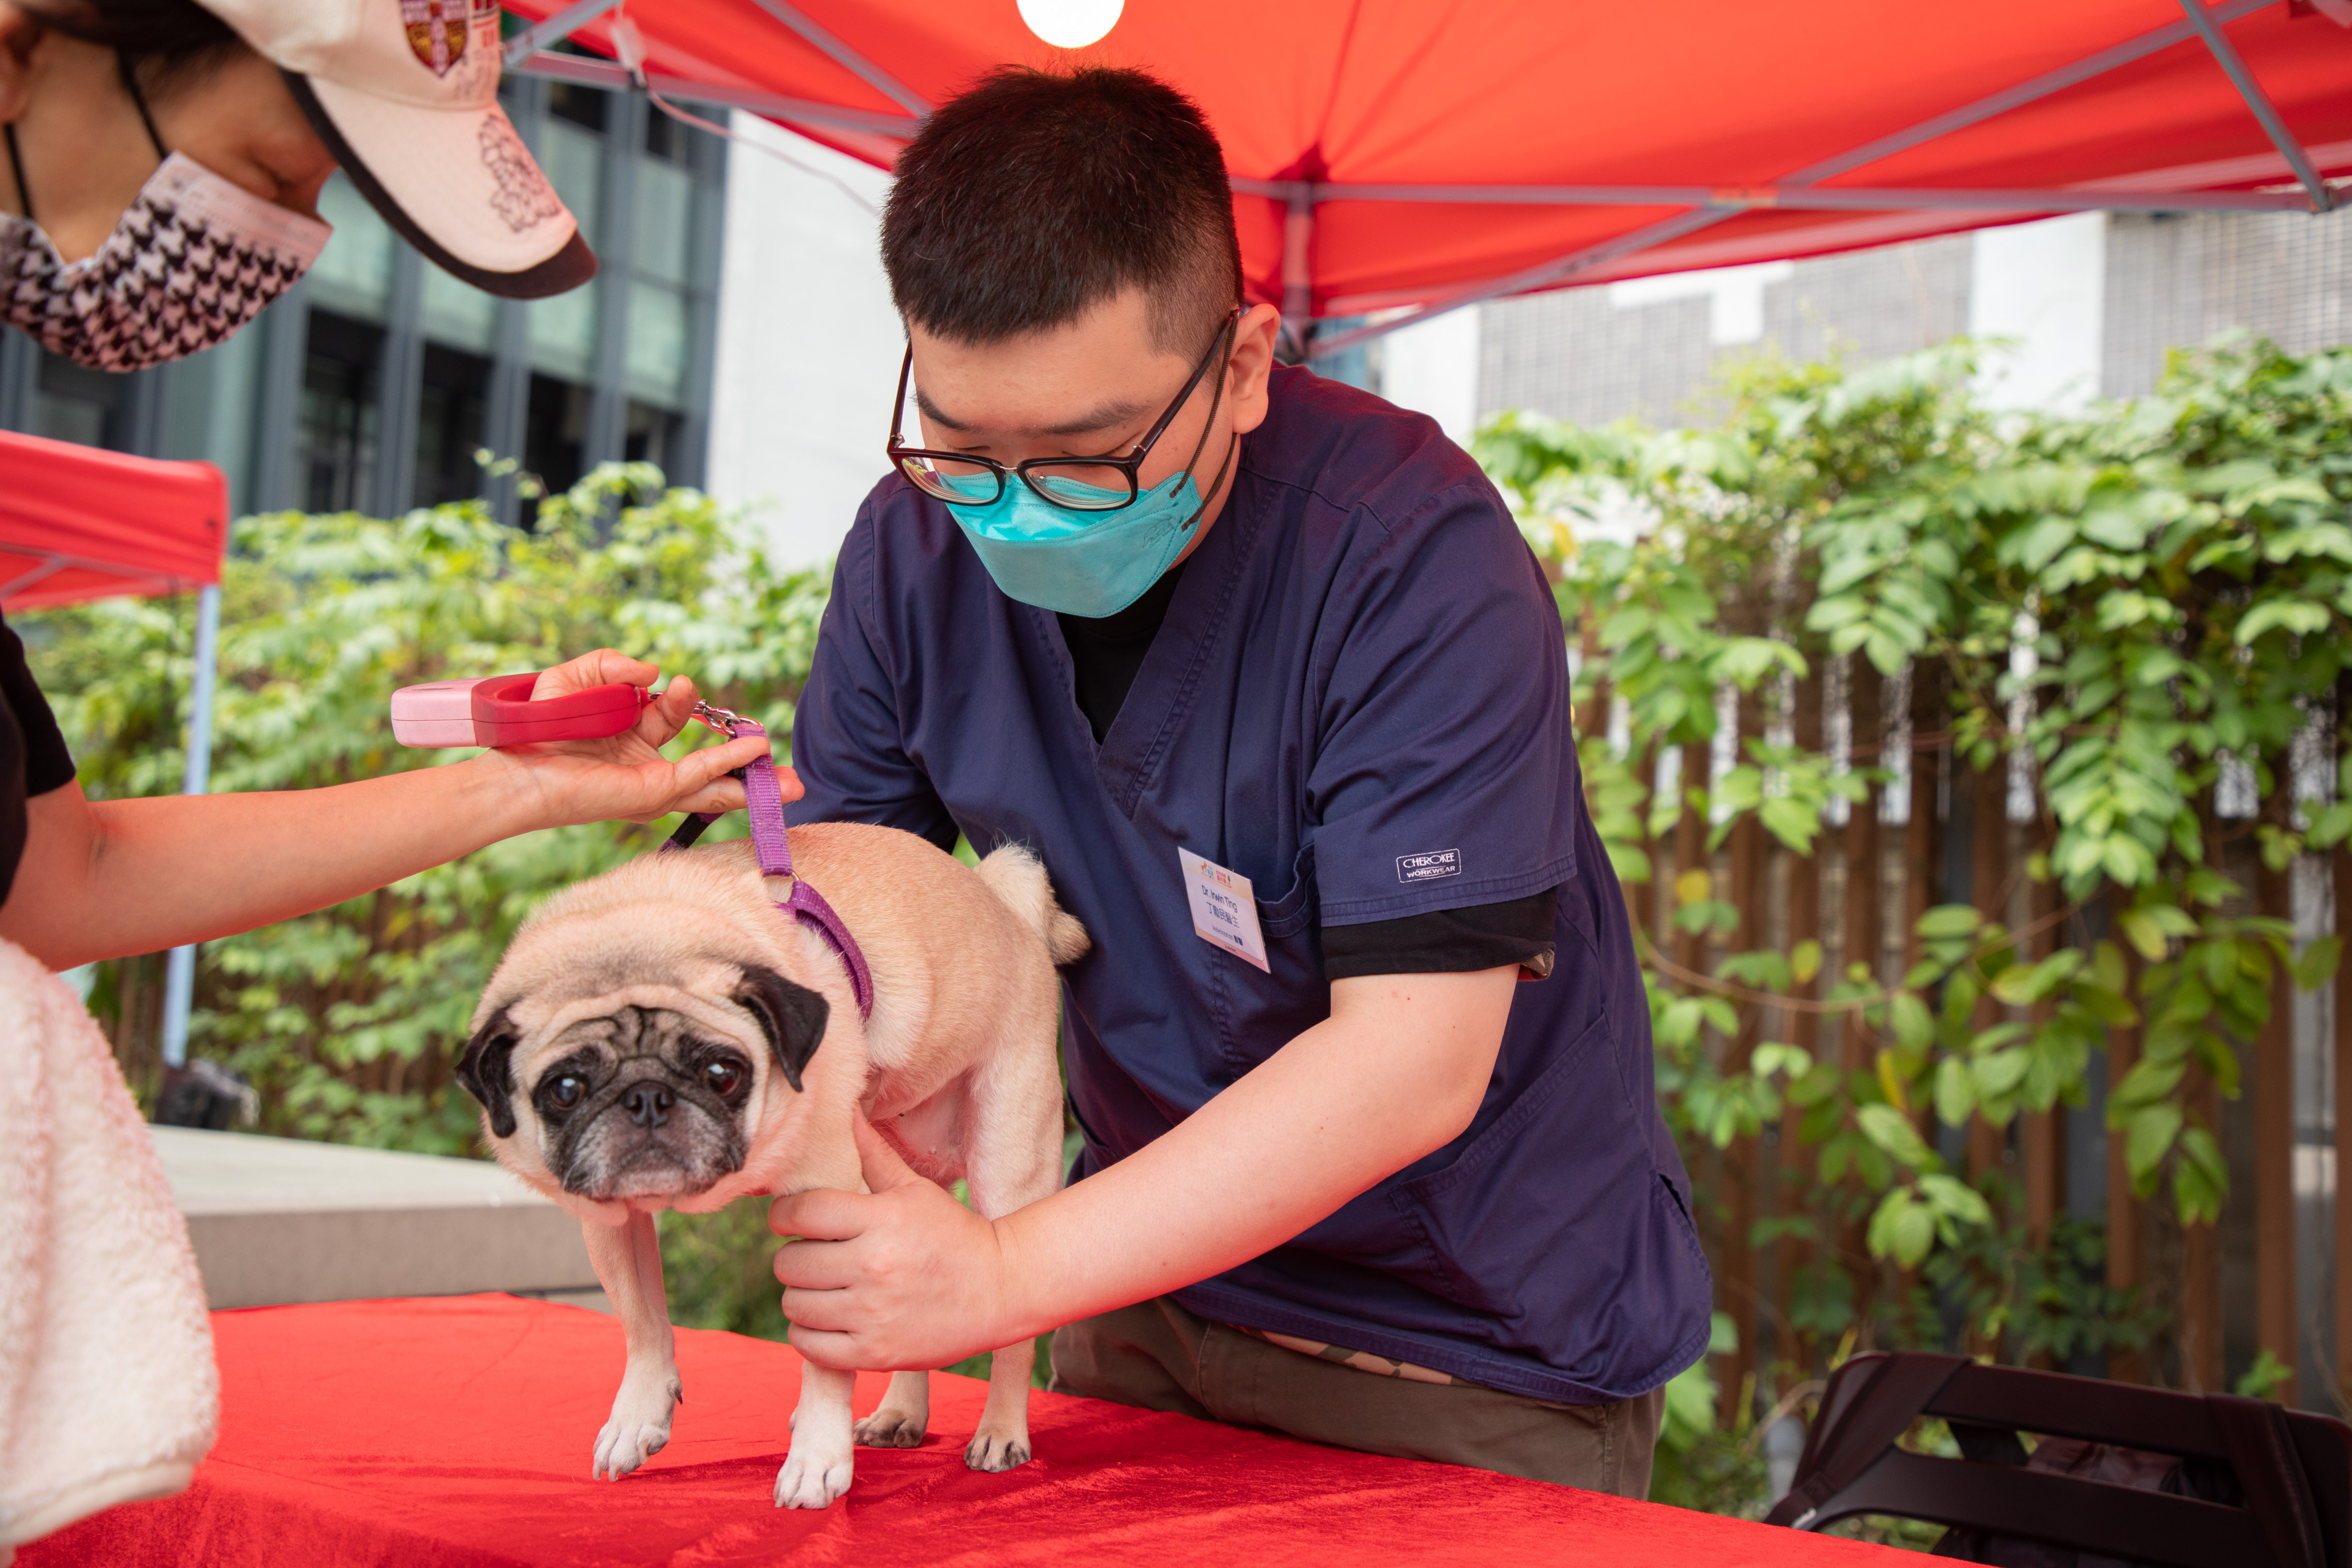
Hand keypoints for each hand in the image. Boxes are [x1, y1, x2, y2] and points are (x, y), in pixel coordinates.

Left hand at [474, 649, 791, 826]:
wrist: (517, 764)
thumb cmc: (539, 726)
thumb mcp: (577, 677)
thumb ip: (615, 664)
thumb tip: (656, 673)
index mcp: (632, 736)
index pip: (672, 717)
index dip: (685, 701)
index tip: (683, 685)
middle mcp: (647, 764)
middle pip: (708, 765)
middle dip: (745, 765)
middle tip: (774, 759)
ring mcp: (652, 784)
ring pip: (713, 784)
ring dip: (750, 780)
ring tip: (789, 781)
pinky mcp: (650, 795)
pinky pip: (697, 778)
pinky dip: (726, 767)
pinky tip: (753, 757)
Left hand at [770, 1118, 1019, 1370]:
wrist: (1001, 1291)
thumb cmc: (955, 1234)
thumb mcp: (915, 1190)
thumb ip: (873, 1154)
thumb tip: (844, 1111)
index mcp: (882, 1220)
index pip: (800, 1213)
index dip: (785, 1214)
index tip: (794, 1218)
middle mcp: (873, 1267)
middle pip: (789, 1262)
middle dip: (796, 1255)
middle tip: (818, 1254)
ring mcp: (872, 1315)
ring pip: (794, 1304)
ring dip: (803, 1295)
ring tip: (827, 1286)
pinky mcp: (874, 1354)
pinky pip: (807, 1345)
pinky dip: (810, 1333)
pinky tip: (831, 1318)